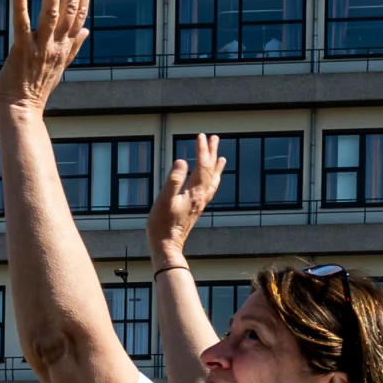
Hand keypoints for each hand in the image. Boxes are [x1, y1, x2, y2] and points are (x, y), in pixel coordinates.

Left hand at [0, 0, 94, 120]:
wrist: (21, 110)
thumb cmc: (37, 87)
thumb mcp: (61, 65)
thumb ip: (74, 46)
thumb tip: (87, 30)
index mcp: (65, 46)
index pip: (80, 13)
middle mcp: (56, 45)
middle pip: (70, 8)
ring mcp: (40, 48)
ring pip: (50, 13)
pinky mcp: (21, 53)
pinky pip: (22, 28)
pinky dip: (20, 9)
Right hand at [148, 130, 221, 260]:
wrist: (167, 245)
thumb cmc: (162, 224)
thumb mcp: (164, 199)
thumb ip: (173, 179)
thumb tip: (182, 161)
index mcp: (195, 192)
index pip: (202, 166)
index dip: (202, 150)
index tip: (200, 136)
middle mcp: (201, 196)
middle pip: (211, 170)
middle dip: (212, 153)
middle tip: (214, 138)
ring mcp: (200, 202)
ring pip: (213, 180)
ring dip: (216, 166)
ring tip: (221, 156)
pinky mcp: (197, 208)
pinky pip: (210, 189)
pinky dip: (213, 180)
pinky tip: (210, 180)